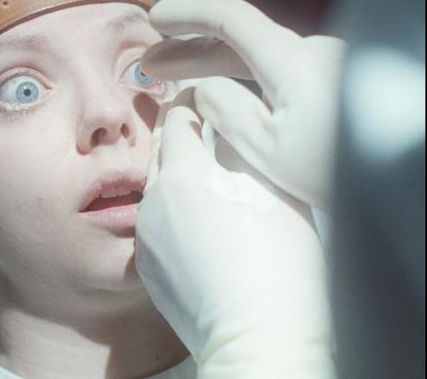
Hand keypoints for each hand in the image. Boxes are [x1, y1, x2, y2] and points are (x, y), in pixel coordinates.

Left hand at [136, 90, 334, 377]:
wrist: (258, 333)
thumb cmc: (279, 260)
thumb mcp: (272, 184)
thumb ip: (243, 141)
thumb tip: (228, 115)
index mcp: (183, 172)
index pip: (178, 114)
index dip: (195, 98)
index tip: (209, 94)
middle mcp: (153, 199)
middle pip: (162, 149)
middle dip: (181, 132)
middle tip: (203, 122)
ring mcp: (146, 235)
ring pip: (159, 189)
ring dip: (178, 177)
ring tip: (210, 181)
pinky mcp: (147, 265)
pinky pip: (157, 225)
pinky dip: (174, 215)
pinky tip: (202, 226)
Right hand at [141, 0, 345, 210]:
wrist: (397, 191)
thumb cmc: (333, 173)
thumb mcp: (266, 149)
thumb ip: (226, 110)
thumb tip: (204, 87)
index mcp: (293, 62)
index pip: (231, 20)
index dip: (188, 15)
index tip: (154, 19)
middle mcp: (312, 53)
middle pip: (240, 40)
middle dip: (191, 51)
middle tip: (150, 65)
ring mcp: (324, 67)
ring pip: (256, 59)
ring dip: (214, 68)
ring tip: (172, 79)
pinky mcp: (331, 85)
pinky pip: (275, 74)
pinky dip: (242, 80)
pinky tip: (217, 95)